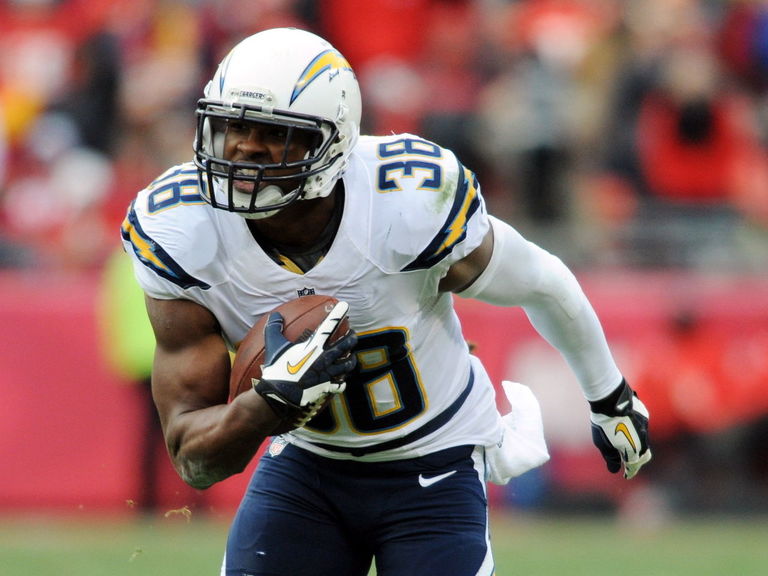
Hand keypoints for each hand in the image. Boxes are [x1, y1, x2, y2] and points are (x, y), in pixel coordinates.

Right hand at [253, 301, 356, 426]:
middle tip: (353, 333)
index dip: (338, 314)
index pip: (330, 325)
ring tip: (351, 356)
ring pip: (348, 364)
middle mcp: (325, 358)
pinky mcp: (327, 387)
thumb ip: (274, 328)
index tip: (345, 305)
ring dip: (351, 358)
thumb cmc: (277, 369)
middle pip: (346, 344)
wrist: (281, 396)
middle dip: (352, 337)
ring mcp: (328, 373)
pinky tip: (342, 381)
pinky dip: (342, 382)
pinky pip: (340, 384)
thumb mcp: (273, 345)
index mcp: (314, 345)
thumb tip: (275, 315)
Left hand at [589, 379, 651, 478]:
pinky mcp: (644, 415)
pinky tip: (627, 429)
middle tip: (629, 464)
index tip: (626, 475)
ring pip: (643, 440)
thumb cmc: (604, 423)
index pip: (634, 465)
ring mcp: (645, 426)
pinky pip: (642, 428)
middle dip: (637, 461)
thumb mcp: (603, 444)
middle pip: (643, 455)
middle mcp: (643, 439)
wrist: (611, 399)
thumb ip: (610, 458)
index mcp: (634, 449)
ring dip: (636, 445)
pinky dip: (636, 432)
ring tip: (626, 447)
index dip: (630, 471)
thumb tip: (614, 469)